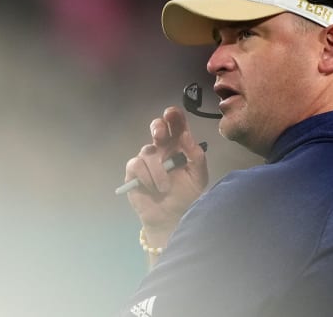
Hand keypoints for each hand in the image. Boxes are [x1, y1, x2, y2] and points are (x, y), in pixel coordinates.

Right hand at [123, 106, 208, 246]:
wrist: (172, 217)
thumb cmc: (187, 195)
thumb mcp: (199, 177)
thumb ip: (197, 157)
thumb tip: (186, 135)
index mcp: (180, 145)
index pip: (176, 124)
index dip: (173, 116)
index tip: (172, 114)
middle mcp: (163, 148)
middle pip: (156, 126)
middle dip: (157, 127)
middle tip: (160, 136)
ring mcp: (147, 159)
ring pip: (148, 151)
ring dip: (158, 171)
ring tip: (165, 188)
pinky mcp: (134, 171)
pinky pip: (136, 165)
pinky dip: (146, 176)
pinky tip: (153, 187)